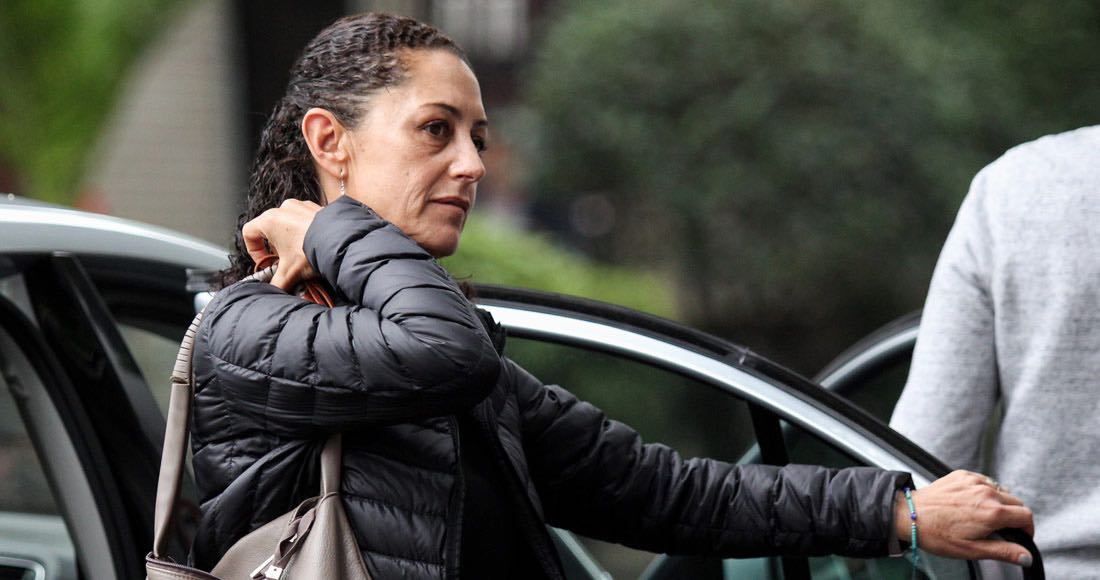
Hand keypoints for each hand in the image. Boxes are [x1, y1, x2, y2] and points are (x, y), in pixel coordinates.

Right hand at [242, 199, 322, 289]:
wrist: (342, 241)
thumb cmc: (314, 250)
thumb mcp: (290, 272)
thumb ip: (276, 283)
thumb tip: (272, 291)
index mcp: (270, 220)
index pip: (249, 233)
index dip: (253, 250)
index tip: (265, 261)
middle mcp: (284, 209)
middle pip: (268, 228)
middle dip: (274, 247)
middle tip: (283, 261)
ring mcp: (301, 206)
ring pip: (287, 223)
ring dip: (289, 239)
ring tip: (299, 254)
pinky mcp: (316, 208)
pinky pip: (303, 219)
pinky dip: (304, 232)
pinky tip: (312, 245)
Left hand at [896, 470, 1033, 565]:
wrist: (909, 514)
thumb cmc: (936, 534)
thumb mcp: (972, 550)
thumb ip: (1004, 551)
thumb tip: (1026, 556)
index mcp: (992, 512)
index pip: (1026, 516)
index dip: (1028, 529)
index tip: (1021, 535)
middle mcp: (986, 492)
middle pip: (1017, 502)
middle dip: (1015, 517)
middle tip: (1002, 529)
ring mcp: (974, 481)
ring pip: (1002, 491)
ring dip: (1001, 503)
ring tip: (985, 517)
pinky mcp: (963, 474)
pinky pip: (985, 481)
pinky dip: (986, 491)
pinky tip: (973, 503)